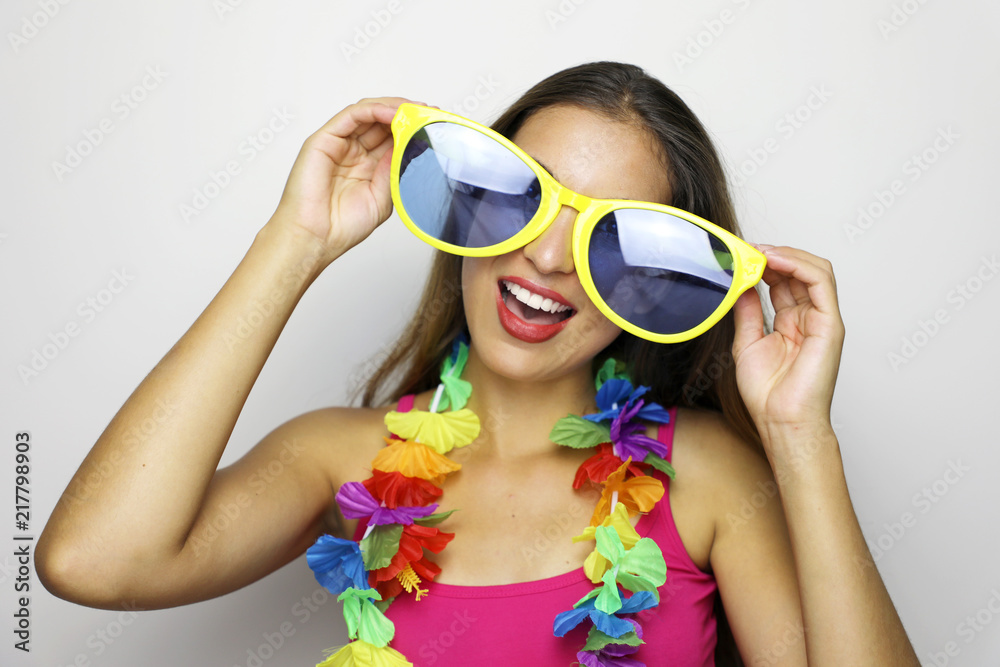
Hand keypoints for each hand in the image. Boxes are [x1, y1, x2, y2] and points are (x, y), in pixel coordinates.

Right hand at [267, 97, 416, 264]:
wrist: (315, 239)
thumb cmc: (342, 226)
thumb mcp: (382, 197)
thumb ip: (393, 169)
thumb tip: (409, 145)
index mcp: (367, 166)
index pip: (391, 138)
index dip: (412, 129)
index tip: (434, 125)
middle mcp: (352, 151)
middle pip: (381, 122)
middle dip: (407, 114)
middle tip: (429, 112)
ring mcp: (338, 144)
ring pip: (368, 113)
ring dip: (393, 108)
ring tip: (415, 109)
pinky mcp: (323, 139)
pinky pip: (351, 115)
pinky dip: (374, 110)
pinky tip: (393, 113)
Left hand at [731, 246, 845, 445]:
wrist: (781, 420)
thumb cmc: (768, 393)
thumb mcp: (746, 343)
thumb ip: (747, 313)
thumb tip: (740, 286)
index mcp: (791, 322)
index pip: (783, 281)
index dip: (764, 264)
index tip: (739, 255)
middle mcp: (809, 317)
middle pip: (799, 271)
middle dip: (773, 255)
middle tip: (746, 249)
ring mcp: (822, 319)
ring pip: (814, 270)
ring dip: (786, 255)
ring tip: (759, 251)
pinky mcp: (830, 324)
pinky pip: (820, 283)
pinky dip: (798, 265)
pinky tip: (773, 261)